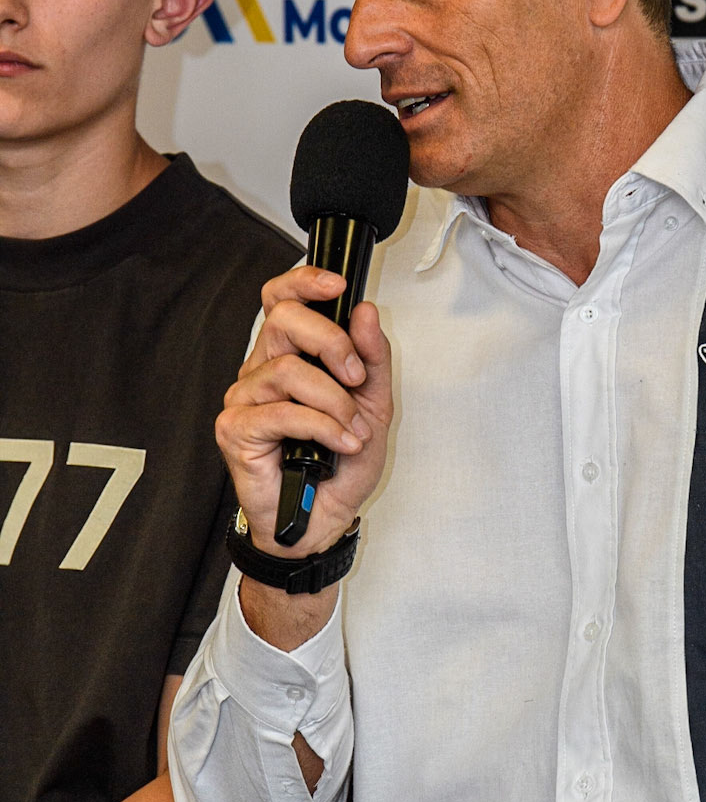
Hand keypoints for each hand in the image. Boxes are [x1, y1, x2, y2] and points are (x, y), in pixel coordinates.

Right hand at [216, 265, 392, 556]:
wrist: (326, 518)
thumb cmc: (341, 462)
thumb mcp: (373, 403)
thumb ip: (372, 356)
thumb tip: (364, 311)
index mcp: (290, 355)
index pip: (281, 299)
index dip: (304, 282)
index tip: (338, 286)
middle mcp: (261, 369)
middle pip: (284, 320)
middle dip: (331, 342)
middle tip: (356, 377)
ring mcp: (245, 398)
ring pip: (288, 369)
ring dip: (334, 400)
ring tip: (352, 428)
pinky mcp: (236, 429)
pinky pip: (282, 411)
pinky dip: (322, 426)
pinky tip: (339, 442)